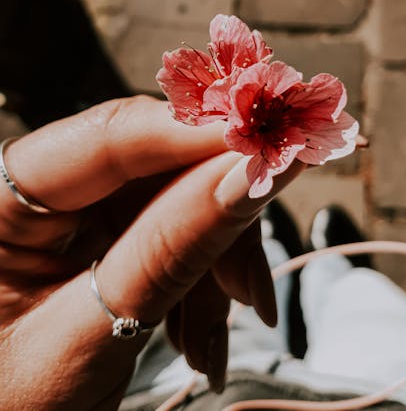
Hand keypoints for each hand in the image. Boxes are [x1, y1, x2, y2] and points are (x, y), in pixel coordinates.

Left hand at [0, 96, 301, 410]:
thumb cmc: (16, 408)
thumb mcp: (92, 337)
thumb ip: (170, 250)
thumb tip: (249, 175)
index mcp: (3, 200)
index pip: (110, 134)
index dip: (196, 134)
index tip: (266, 148)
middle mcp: (45, 190)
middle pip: (159, 163)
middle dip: (216, 221)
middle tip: (250, 286)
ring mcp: (81, 213)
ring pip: (182, 198)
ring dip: (214, 266)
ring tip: (210, 344)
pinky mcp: (112, 237)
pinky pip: (180, 231)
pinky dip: (202, 281)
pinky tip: (198, 338)